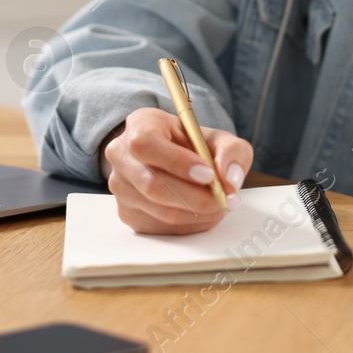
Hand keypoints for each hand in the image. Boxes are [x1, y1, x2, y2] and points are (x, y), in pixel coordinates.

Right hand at [99, 106, 252, 234]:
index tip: (209, 175)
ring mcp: (120, 187)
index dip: (178, 162)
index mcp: (139, 125)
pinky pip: (161, 227)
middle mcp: (121, 155)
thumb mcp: (217, 138)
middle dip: (194, 196)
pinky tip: (202, 213)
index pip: (147, 144)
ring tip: (218, 205)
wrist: (171, 159)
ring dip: (197, 213)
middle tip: (223, 199)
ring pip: (159, 210)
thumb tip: (231, 179)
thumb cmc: (192, 146)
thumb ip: (232, 152)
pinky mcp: (127, 214)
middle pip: (152, 184)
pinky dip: (190, 224)